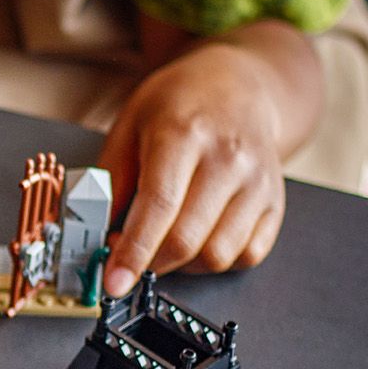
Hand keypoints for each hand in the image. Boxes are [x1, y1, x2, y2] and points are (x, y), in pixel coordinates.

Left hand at [98, 41, 289, 295]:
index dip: (133, 251)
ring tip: (166, 241)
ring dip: (183, 265)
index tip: (114, 282)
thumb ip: (110, 181)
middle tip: (131, 256)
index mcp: (185, 133)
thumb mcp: (130, 126)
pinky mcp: (274, 202)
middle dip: (150, 263)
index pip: (159, 206)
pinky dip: (218, 261)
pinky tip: (199, 238)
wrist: (238, 86)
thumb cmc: (179, 104)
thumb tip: (93, 235)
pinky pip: (247, 256)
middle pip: (187, 240)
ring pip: (218, 256)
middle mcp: (228, 159)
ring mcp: (257, 182)